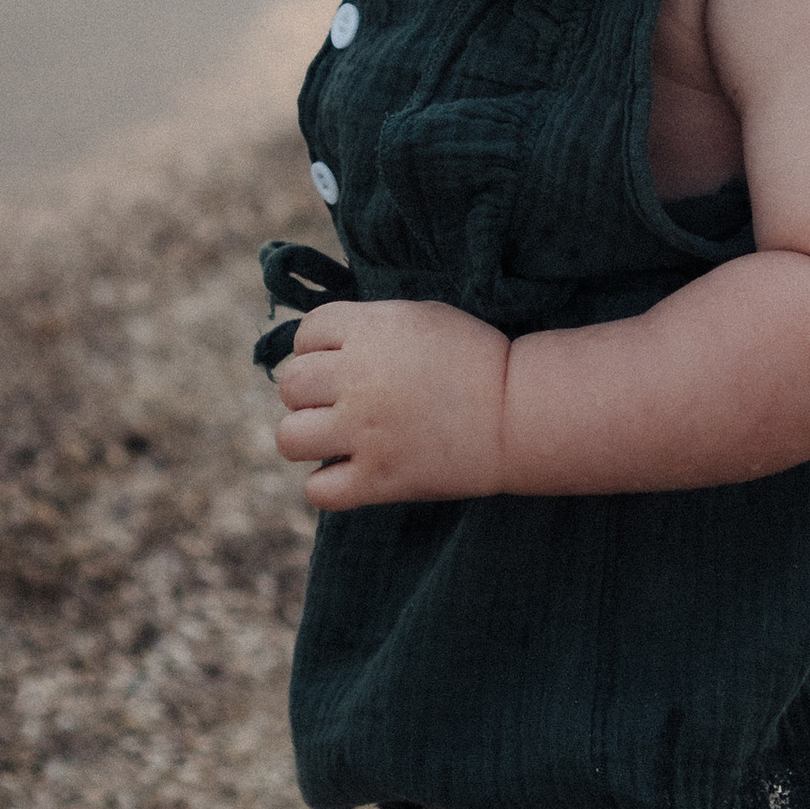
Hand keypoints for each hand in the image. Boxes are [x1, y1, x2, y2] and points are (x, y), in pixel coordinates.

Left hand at [271, 299, 509, 504]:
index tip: (343, 363)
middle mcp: (360, 378)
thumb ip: (367, 327)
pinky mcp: (379, 479)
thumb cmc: (475, 360)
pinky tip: (350, 473)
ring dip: (308, 438)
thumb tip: (314, 347)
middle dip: (310, 393)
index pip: (306, 333)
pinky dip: (328, 486)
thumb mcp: (420, 318)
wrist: (520, 413)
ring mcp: (366, 432)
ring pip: (289, 438)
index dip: (318, 349)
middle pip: (290, 384)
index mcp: (372, 330)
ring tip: (337, 439)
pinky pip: (318, 491)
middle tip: (342, 403)